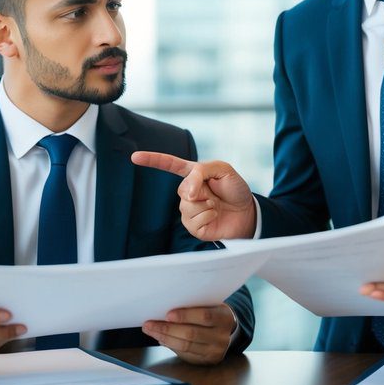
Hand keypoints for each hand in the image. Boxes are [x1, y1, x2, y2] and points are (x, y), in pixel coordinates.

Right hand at [130, 152, 256, 239]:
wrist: (248, 211)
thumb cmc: (235, 189)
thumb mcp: (222, 169)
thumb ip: (200, 172)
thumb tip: (186, 193)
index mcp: (192, 175)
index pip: (169, 165)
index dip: (152, 160)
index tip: (135, 157)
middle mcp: (188, 192)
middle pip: (181, 190)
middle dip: (200, 190)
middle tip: (214, 193)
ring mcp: (189, 210)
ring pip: (187, 206)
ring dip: (206, 205)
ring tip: (216, 205)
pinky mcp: (194, 227)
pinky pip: (194, 221)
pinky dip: (208, 216)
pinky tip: (215, 215)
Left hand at [142, 304, 236, 364]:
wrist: (228, 330)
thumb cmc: (213, 313)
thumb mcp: (210, 306)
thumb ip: (194, 308)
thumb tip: (166, 313)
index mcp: (224, 318)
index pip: (205, 316)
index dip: (185, 315)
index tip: (168, 314)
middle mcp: (221, 337)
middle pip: (191, 334)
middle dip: (167, 329)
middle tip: (150, 324)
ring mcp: (215, 351)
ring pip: (186, 346)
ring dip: (164, 338)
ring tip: (151, 331)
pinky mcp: (207, 360)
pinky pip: (185, 354)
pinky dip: (171, 346)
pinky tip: (161, 339)